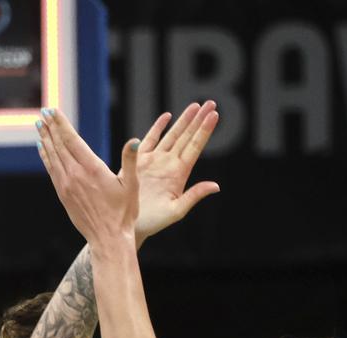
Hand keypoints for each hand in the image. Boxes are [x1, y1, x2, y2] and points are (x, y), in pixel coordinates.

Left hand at [37, 109, 139, 246]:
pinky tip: (43, 149)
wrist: (108, 238)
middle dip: (51, 127)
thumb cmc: (124, 213)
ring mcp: (66, 186)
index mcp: (92, 169)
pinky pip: (52, 171)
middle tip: (44, 111)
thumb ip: (130, 161)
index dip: (61, 124)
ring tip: (40, 125)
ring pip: (53, 157)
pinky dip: (46, 157)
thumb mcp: (131, 185)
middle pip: (59, 145)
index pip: (72, 140)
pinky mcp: (63, 195)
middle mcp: (75, 175)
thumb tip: (135, 140)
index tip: (53, 110)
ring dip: (46, 139)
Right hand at [131, 102, 219, 245]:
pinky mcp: (138, 162)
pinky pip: (150, 140)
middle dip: (198, 120)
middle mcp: (169, 164)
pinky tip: (167, 116)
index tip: (214, 115)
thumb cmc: (153, 222)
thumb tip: (216, 186)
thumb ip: (194, 196)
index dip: (204, 131)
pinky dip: (158, 127)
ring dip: (183, 120)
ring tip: (195, 105)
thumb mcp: (176, 211)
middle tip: (211, 102)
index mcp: (179, 174)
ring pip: (172, 135)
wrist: (130, 225)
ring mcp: (154, 162)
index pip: (195, 147)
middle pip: (186, 137)